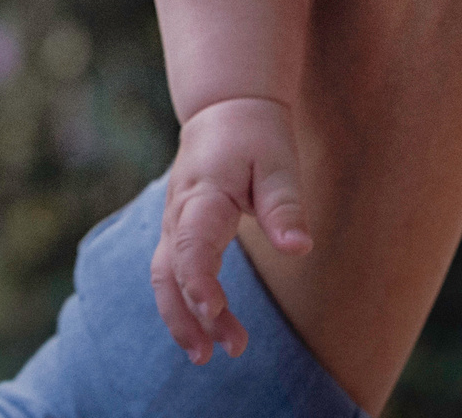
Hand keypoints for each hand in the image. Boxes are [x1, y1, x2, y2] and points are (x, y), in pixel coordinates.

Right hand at [152, 96, 310, 365]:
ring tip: (206, 355)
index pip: (191, 246)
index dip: (199, 283)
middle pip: (169, 271)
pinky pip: (169, 270)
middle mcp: (178, 211)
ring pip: (163, 275)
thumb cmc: (255, 133)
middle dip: (190, 315)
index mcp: (203, 193)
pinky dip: (180, 302)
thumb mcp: (277, 161)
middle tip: (221, 351)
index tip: (215, 313)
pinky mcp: (178, 229)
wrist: (224, 106)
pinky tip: (202, 329)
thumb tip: (298, 249)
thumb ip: (284, 206)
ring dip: (180, 317)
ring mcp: (173, 221)